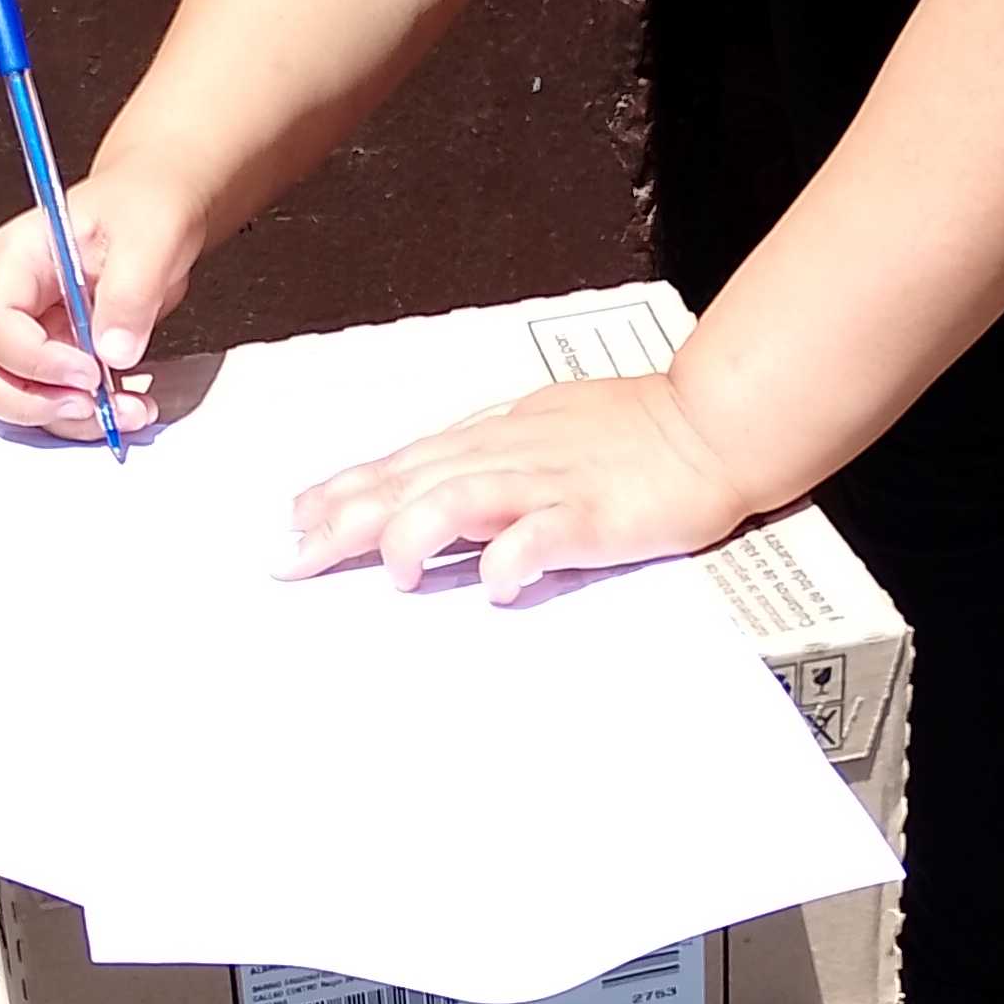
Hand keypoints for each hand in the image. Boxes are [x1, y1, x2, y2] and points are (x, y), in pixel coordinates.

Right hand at [0, 150, 206, 438]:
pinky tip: (127, 406)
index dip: (33, 359)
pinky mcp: (50, 358)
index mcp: (15, 259)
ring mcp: (25, 332)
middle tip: (91, 405)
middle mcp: (8, 299)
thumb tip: (113, 352)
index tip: (89, 371)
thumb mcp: (149, 237)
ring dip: (64, 418)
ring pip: (12, 394)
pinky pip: (48, 400)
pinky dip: (83, 417)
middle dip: (32, 401)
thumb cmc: (142, 207)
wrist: (155, 216)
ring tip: (127, 411)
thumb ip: (130, 292)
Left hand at [288, 370, 747, 600]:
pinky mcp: (596, 513)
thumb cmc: (629, 430)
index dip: (343, 490)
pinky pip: (547, 533)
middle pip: (411, 482)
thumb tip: (422, 489)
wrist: (709, 421)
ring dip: (419, 532)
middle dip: (347, 520)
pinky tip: (494, 582)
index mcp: (492, 437)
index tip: (293, 519)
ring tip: (393, 571)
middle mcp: (508, 454)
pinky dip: (515, 557)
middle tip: (295, 557)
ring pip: (463, 496)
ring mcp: (551, 482)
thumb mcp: (537, 430)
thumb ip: (480, 460)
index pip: (401, 463)